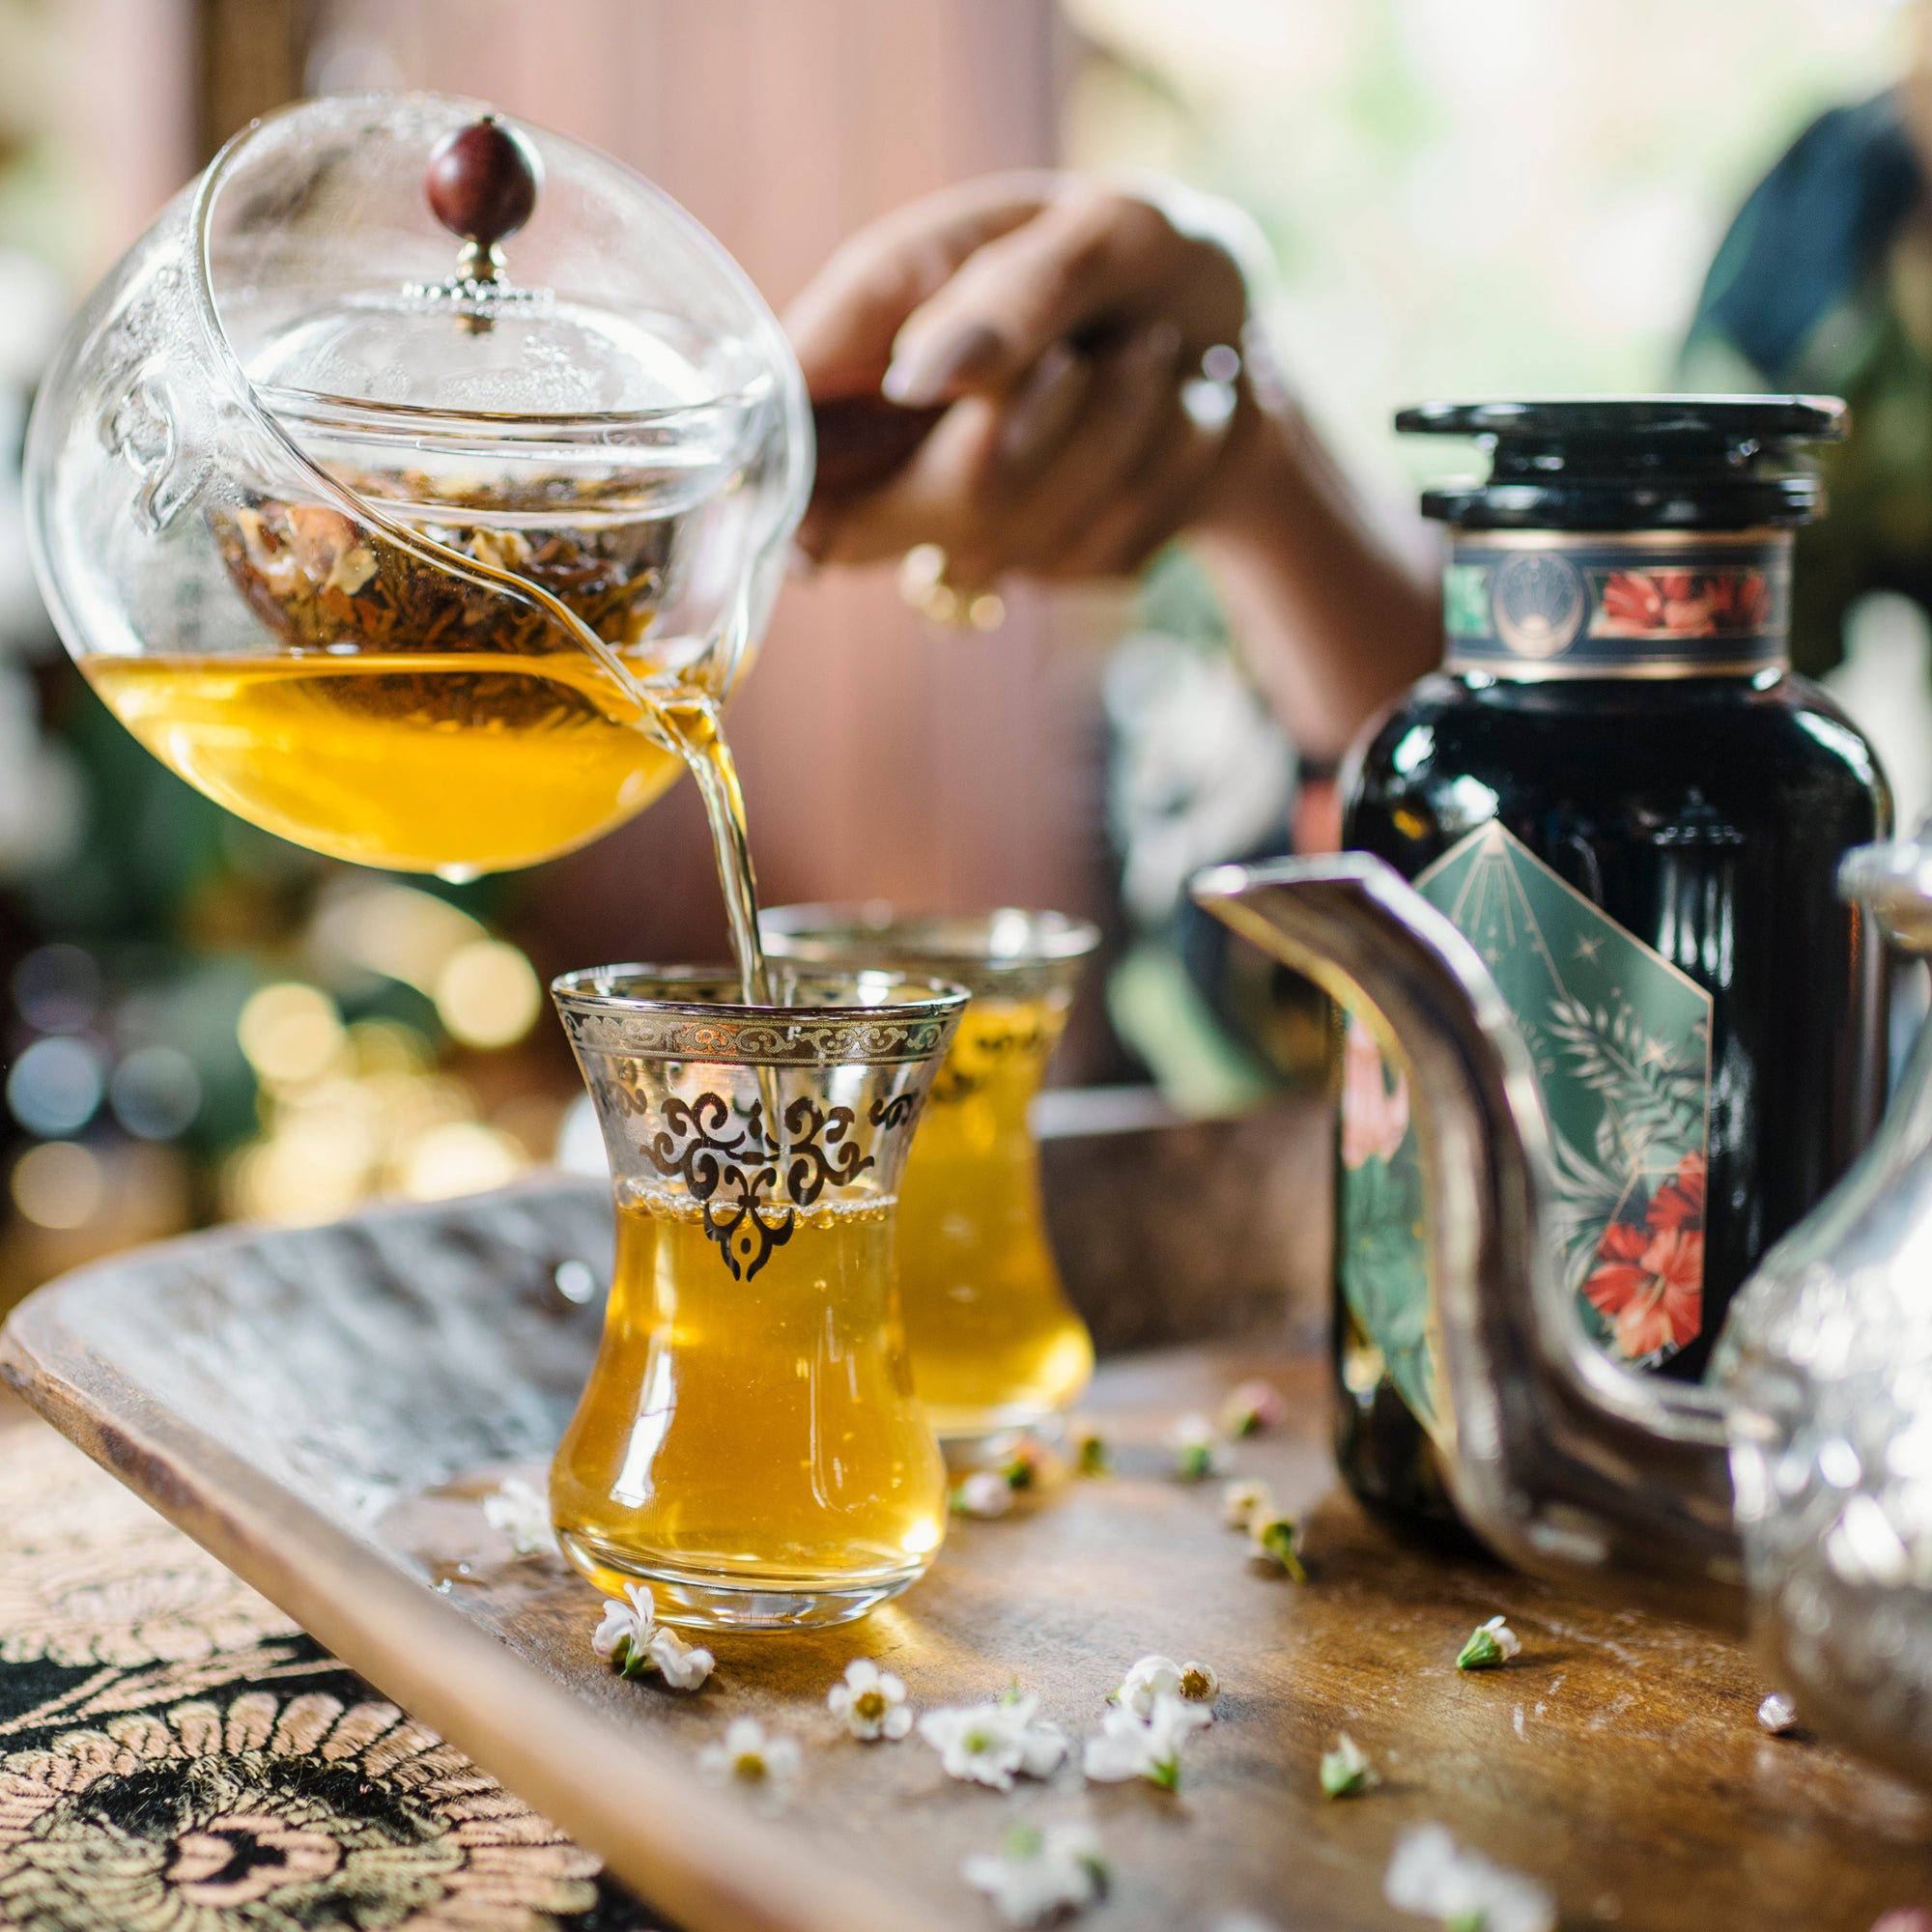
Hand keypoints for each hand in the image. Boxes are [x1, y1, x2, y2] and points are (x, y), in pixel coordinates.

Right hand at [787, 172, 1258, 585]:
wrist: (1243, 343)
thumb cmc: (1155, 261)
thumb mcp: (1110, 231)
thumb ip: (1015, 293)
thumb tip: (921, 377)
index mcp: (880, 315)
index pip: (784, 417)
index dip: (792, 467)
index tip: (845, 491)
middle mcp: (897, 426)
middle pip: (876, 522)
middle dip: (1010, 441)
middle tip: (1084, 360)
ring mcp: (964, 509)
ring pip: (1000, 543)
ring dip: (1111, 443)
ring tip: (1155, 360)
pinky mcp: (1046, 560)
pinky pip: (1084, 559)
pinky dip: (1155, 484)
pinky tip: (1174, 424)